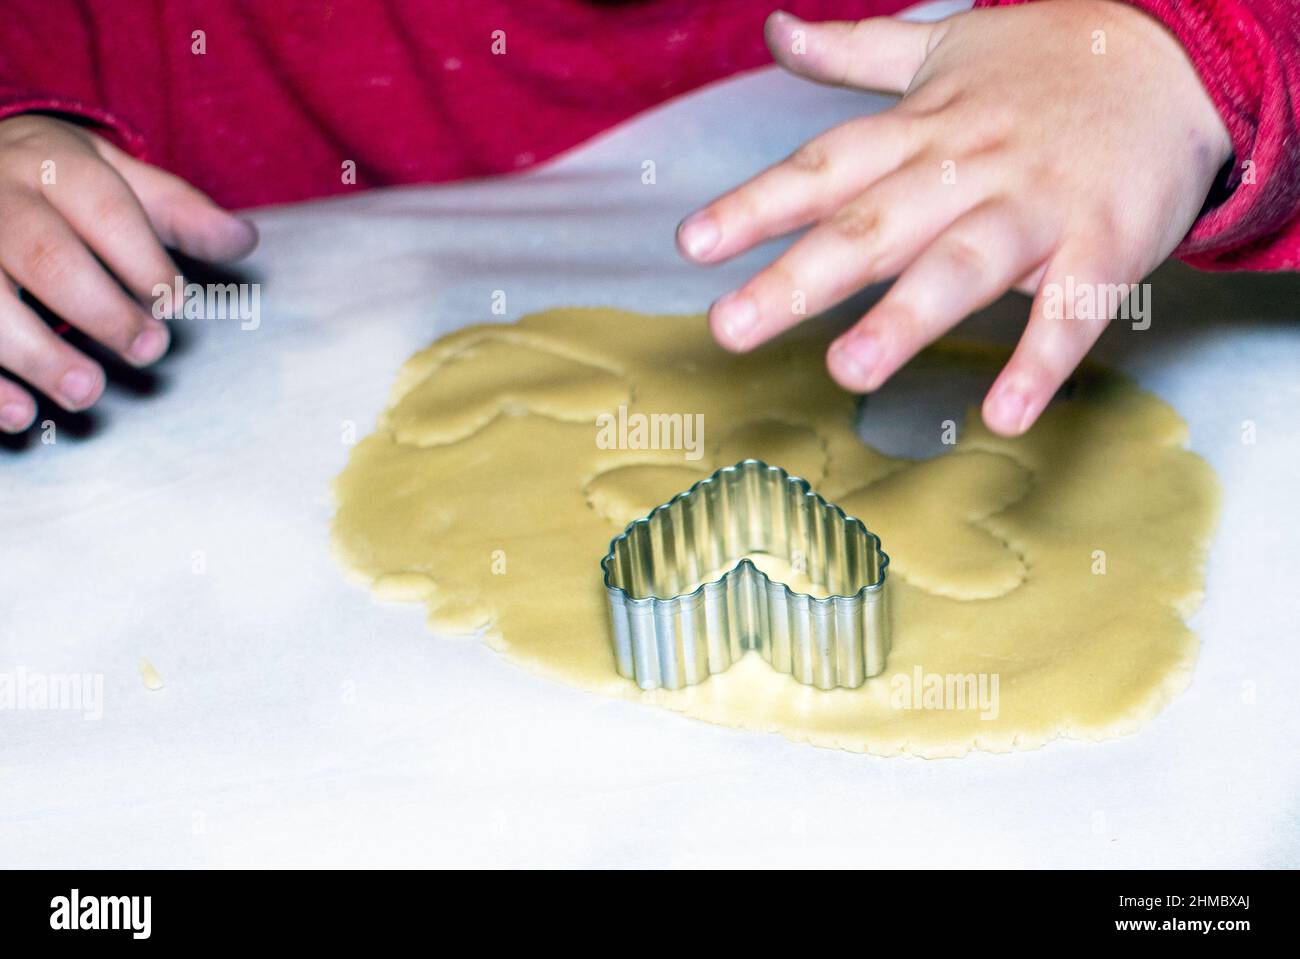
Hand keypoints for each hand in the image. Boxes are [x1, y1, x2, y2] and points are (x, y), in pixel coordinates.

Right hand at [0, 115, 257, 431]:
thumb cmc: (57, 184)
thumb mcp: (116, 180)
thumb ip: (179, 213)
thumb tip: (245, 240)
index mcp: (53, 164)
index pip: (106, 211)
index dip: (144, 262)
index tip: (173, 306)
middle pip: (46, 254)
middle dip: (100, 309)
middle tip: (147, 351)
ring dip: (37, 353)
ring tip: (86, 392)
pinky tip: (22, 416)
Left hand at [677, 1, 1230, 435]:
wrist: (1181, 54)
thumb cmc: (1043, 64)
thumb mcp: (943, 49)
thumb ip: (854, 53)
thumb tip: (775, 33)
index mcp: (921, 130)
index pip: (824, 169)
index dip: (756, 206)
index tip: (693, 247)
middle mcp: (967, 168)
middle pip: (873, 225)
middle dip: (799, 277)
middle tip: (731, 326)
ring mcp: (1037, 206)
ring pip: (963, 264)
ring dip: (906, 318)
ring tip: (848, 372)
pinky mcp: (1106, 243)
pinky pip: (1072, 309)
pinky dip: (1041, 361)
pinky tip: (1004, 415)